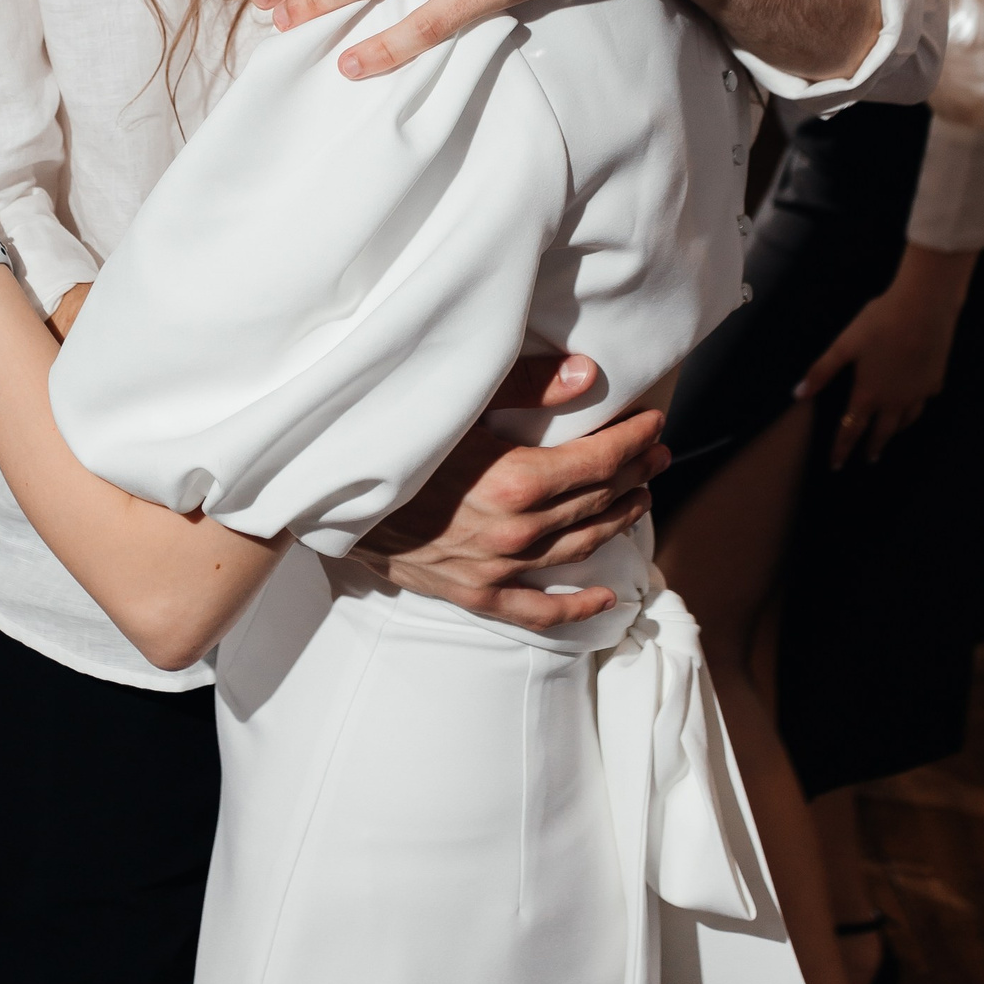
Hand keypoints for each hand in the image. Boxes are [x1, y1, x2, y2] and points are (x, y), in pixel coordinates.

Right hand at [352, 403, 667, 629]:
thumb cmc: (390, 436)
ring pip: (578, 549)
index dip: (633, 440)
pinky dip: (577, 606)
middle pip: (595, 502)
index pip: (599, 461)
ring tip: (642, 499)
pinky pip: (538, 610)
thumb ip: (525, 386)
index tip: (655, 422)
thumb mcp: (456, 400)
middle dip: (634, 474)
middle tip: (658, 453)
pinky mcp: (473, 594)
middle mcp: (514, 532)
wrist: (325, 494)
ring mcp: (496, 569)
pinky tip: (605, 598)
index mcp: (514, 482)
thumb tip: (587, 373)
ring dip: (617, 523)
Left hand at [796, 242, 978, 465]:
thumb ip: (822, 371)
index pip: (852, 428)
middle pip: (883, 431)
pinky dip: (916, 406)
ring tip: (891, 434)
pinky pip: (924, 400)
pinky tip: (916, 401)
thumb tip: (797, 395)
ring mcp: (918, 392)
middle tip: (869, 458)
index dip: (842, 448)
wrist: (924, 307)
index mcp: (869, 393)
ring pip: (907, 420)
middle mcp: (895, 400)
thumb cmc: (880, 322)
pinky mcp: (936, 380)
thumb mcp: (844, 344)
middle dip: (873, 446)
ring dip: (896, 430)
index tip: (836, 465)